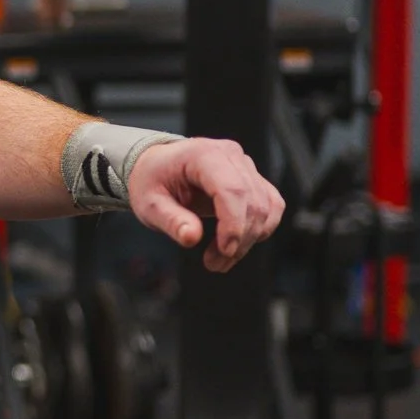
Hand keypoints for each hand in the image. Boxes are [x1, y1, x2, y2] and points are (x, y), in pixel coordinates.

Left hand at [125, 138, 284, 271]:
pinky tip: (237, 246)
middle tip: (214, 264)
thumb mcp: (149, 204)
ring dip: (249, 240)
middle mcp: (230, 155)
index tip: (224, 251)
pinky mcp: (253, 179)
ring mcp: (245, 165)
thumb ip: (170, 220)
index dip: (233, 224)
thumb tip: (191, 237)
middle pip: (252, 202)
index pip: (232, 190)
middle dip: (239, 240)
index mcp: (203, 155)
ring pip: (265, 207)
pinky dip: (259, 230)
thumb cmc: (152, 181)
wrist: (158, 167)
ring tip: (220, 259)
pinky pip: (271, 206)